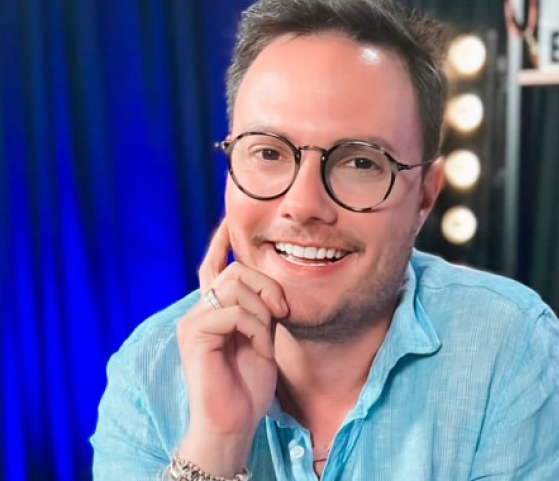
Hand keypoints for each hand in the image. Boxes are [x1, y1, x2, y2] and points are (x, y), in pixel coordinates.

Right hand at [177, 221, 287, 475]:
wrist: (235, 421)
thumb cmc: (249, 384)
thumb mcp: (262, 335)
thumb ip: (260, 307)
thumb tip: (269, 282)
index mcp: (213, 309)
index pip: (214, 266)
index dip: (221, 242)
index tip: (230, 220)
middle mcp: (198, 310)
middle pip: (236, 270)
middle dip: (267, 285)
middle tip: (282, 312)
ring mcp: (193, 321)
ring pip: (236, 286)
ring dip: (262, 312)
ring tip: (266, 340)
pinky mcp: (193, 334)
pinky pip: (232, 311)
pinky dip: (254, 328)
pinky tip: (257, 349)